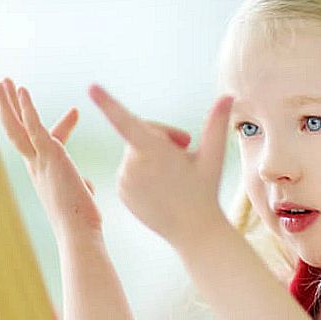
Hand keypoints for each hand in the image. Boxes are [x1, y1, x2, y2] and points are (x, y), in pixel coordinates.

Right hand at [0, 77, 101, 239]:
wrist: (77, 233)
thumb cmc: (83, 222)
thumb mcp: (81, 198)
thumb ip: (82, 186)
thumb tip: (86, 185)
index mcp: (44, 173)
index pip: (48, 142)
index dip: (62, 125)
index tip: (76, 111)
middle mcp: (35, 166)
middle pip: (16, 131)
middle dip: (10, 107)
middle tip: (4, 86)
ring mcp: (39, 160)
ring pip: (16, 127)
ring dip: (7, 103)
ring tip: (0, 81)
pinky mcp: (49, 155)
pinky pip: (33, 127)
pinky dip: (27, 108)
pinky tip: (21, 89)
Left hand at [88, 83, 234, 248]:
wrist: (193, 232)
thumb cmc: (206, 191)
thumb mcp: (213, 157)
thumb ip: (216, 124)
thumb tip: (228, 96)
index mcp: (153, 152)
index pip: (126, 121)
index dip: (108, 103)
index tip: (91, 88)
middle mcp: (132, 165)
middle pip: (142, 133)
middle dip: (163, 136)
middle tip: (187, 147)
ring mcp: (124, 180)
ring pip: (136, 152)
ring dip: (154, 155)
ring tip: (175, 174)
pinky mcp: (121, 192)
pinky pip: (130, 170)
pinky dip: (144, 171)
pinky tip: (162, 186)